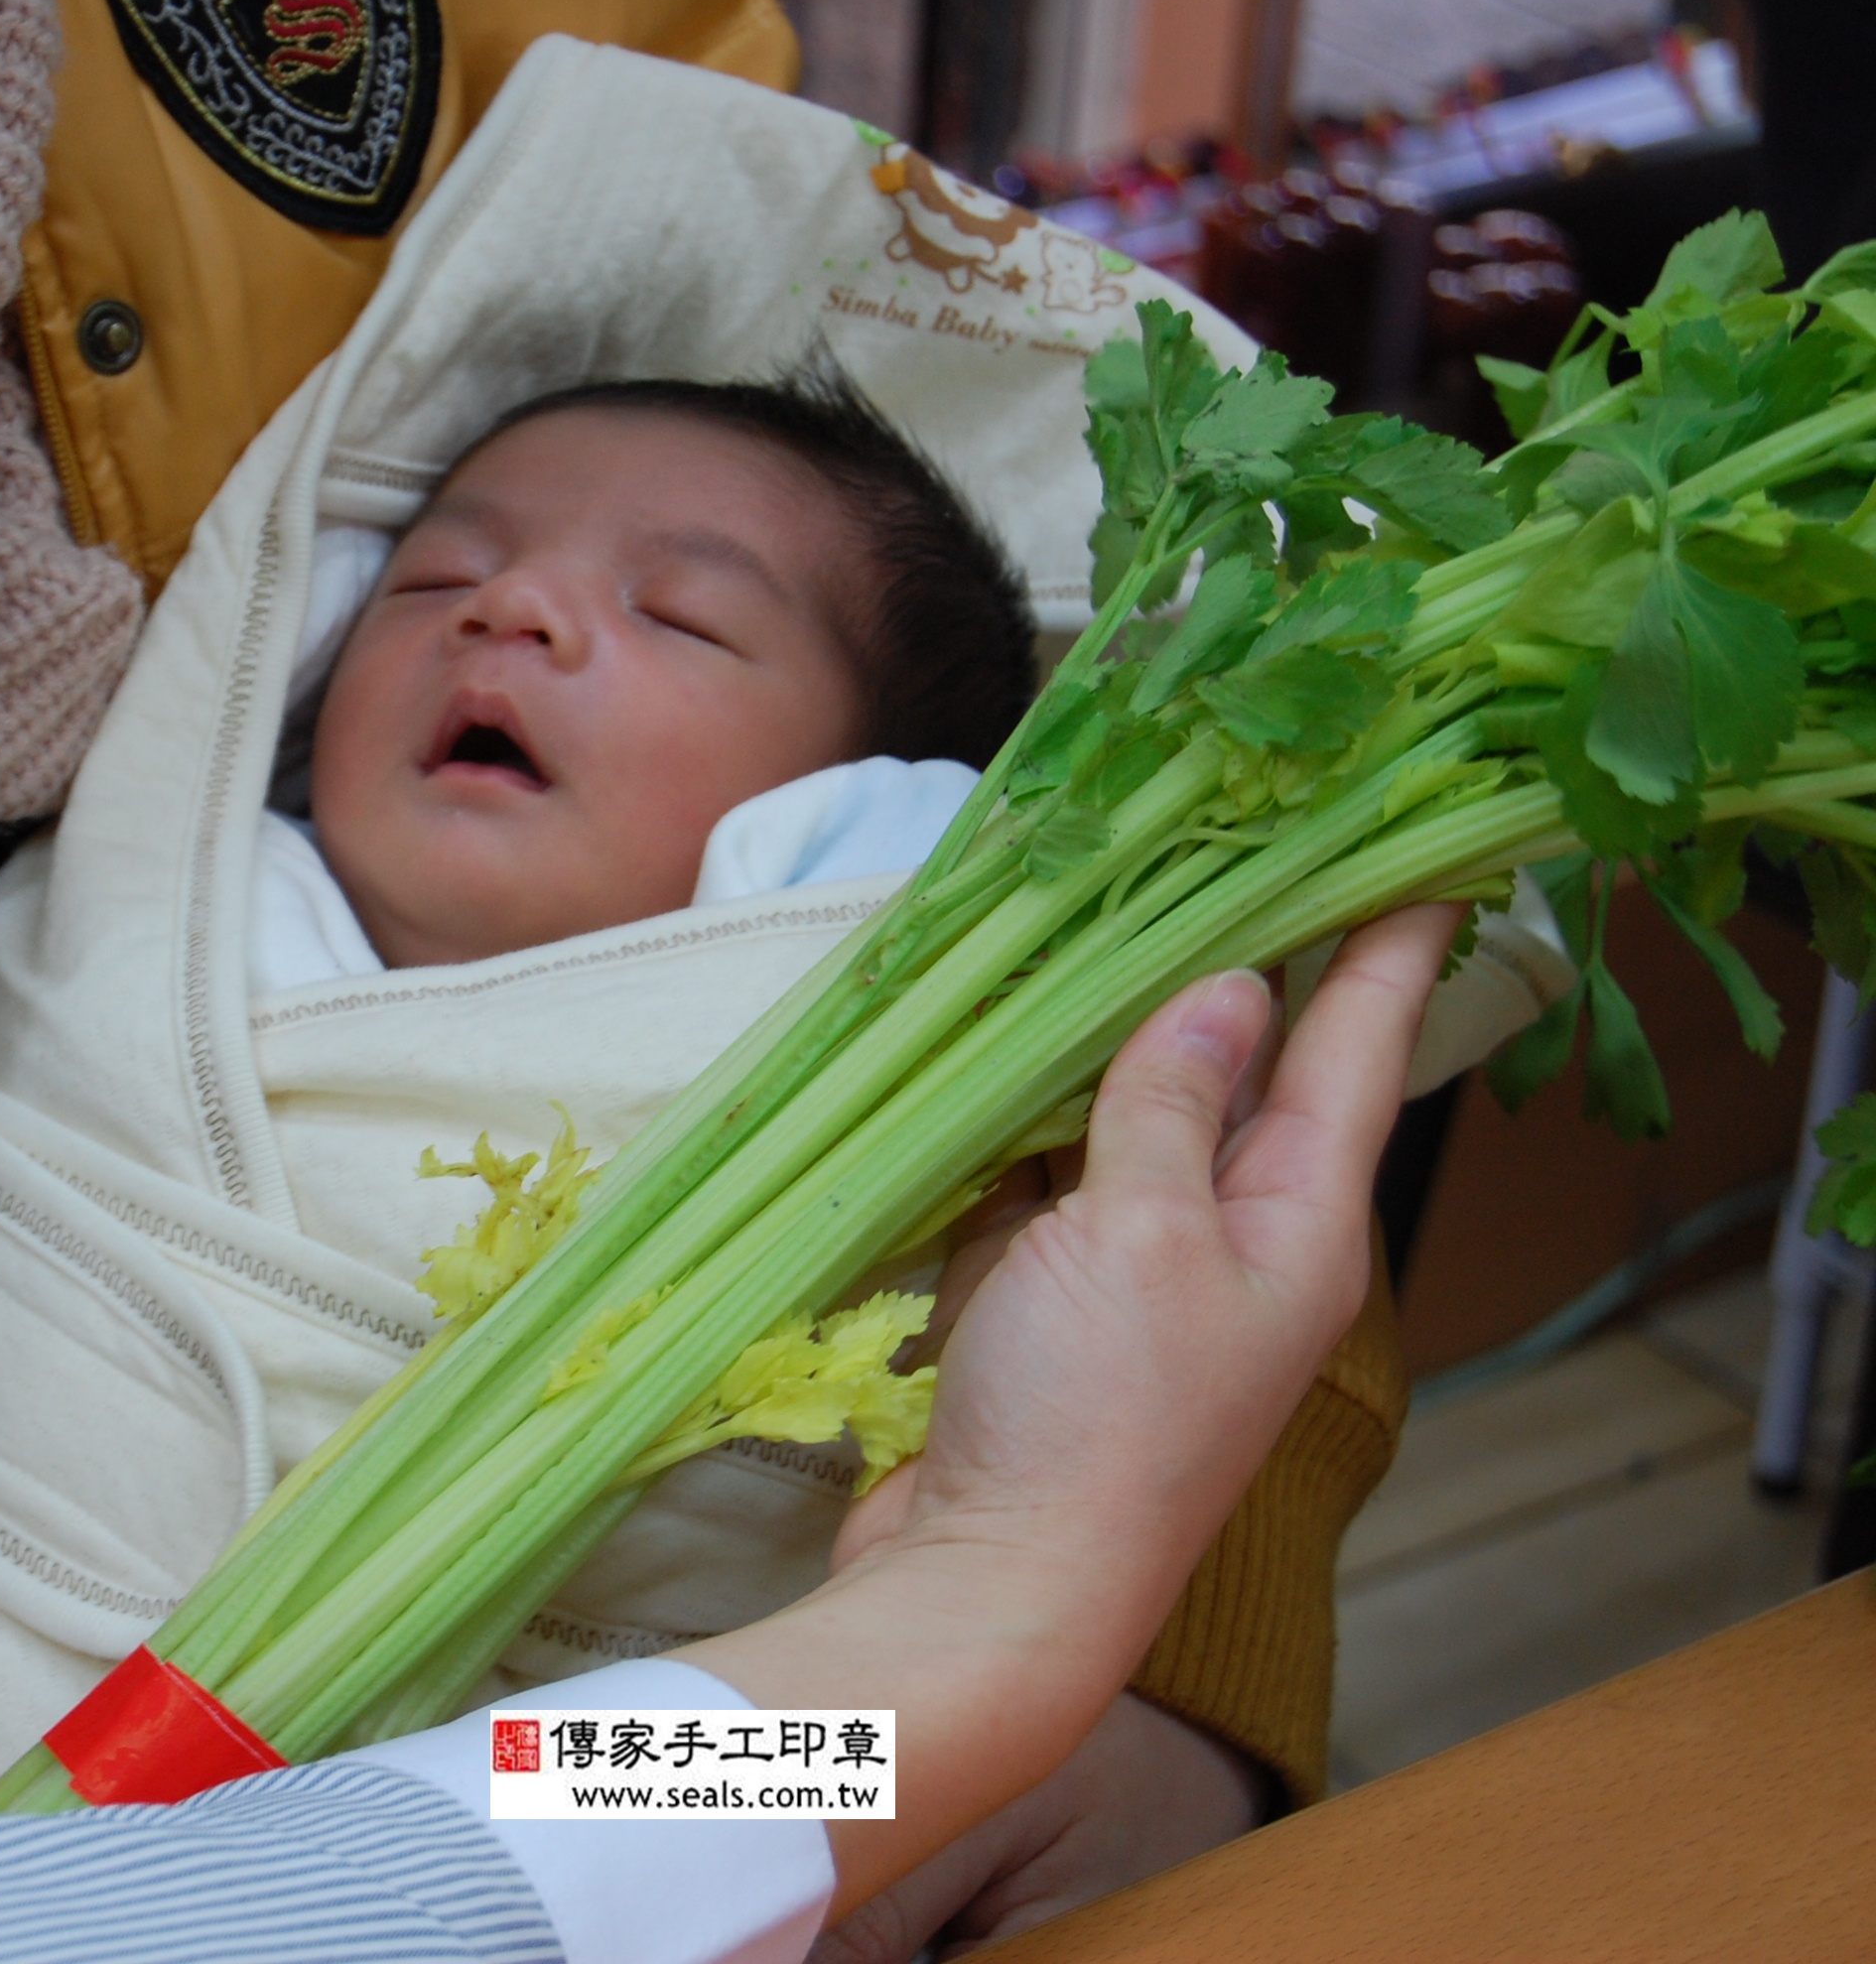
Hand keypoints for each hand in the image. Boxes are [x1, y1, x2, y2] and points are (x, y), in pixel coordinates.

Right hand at [681, 903, 1456, 1916]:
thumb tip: (1226, 988)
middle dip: (1253, 962)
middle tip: (1254, 841)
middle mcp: (1233, 1238)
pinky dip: (1028, 1111)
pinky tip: (1000, 1048)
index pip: (1360, 1051)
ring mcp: (1137, 1272)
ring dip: (1120, 1030)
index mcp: (1299, 1222)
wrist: (992, 1581)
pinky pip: (1049, 1175)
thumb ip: (1176, 1102)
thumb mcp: (1143, 1229)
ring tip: (1117, 913)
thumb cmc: (1094, 1414)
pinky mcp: (1047, 1301)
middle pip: (1253, 1074)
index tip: (1431, 851)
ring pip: (1140, 1115)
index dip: (1389, 947)